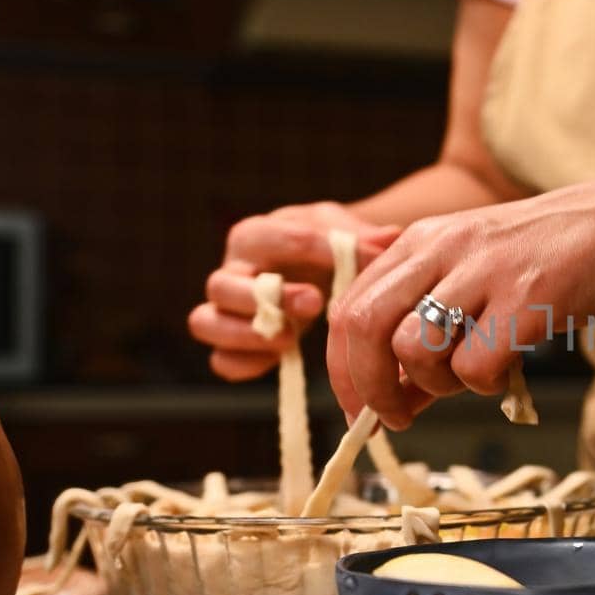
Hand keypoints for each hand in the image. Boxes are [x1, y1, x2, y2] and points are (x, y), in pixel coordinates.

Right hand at [189, 201, 399, 380]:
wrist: (323, 265)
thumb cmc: (328, 244)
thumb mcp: (344, 231)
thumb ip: (363, 237)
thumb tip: (389, 238)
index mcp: (256, 236)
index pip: (265, 237)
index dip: (306, 249)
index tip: (347, 259)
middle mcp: (232, 271)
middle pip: (220, 284)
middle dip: (267, 298)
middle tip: (315, 303)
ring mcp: (227, 310)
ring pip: (205, 323)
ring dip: (245, 334)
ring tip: (289, 339)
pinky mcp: (234, 344)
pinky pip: (221, 361)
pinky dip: (245, 364)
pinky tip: (280, 360)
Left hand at [327, 178, 594, 428]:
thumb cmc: (552, 255)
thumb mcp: (474, 274)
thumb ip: (429, 328)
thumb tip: (393, 400)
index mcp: (420, 242)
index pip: (349, 308)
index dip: (343, 370)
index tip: (360, 410)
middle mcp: (442, 250)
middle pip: (363, 326)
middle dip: (369, 387)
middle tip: (394, 418)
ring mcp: (483, 273)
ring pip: (414, 349)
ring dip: (434, 385)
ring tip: (469, 378)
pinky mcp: (526, 300)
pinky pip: (476, 367)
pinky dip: (485, 386)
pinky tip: (509, 370)